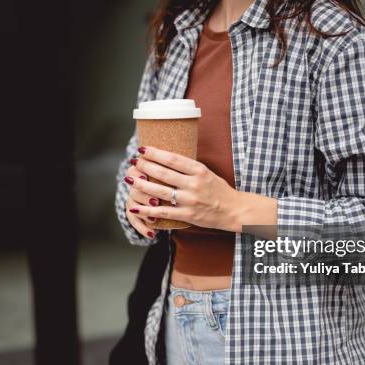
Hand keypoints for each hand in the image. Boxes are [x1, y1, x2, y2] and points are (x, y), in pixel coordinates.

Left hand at [125, 146, 276, 231]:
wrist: (234, 210)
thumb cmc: (219, 190)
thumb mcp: (207, 173)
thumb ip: (189, 168)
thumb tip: (166, 158)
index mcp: (199, 170)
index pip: (173, 158)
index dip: (155, 153)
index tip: (142, 149)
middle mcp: (194, 184)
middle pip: (164, 173)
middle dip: (145, 166)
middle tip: (133, 162)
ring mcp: (190, 200)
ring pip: (160, 191)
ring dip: (142, 185)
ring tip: (130, 179)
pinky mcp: (188, 215)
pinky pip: (164, 212)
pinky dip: (148, 210)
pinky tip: (135, 206)